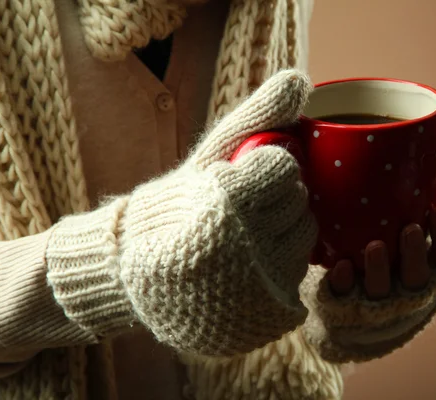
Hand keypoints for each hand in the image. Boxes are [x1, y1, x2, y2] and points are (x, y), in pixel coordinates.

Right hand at [47, 70, 316, 356]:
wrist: (132, 270)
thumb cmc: (174, 204)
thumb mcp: (212, 155)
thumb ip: (258, 116)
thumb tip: (301, 79)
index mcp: (228, 202)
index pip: (285, 171)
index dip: (266, 170)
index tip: (244, 177)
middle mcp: (247, 250)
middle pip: (300, 207)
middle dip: (277, 200)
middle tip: (246, 207)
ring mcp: (256, 291)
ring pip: (303, 244)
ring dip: (283, 234)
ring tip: (247, 237)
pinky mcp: (263, 320)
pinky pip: (297, 283)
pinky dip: (280, 271)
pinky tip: (250, 267)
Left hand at [300, 181, 435, 362]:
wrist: (347, 287)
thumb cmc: (396, 249)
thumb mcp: (422, 226)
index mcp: (430, 273)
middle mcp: (407, 291)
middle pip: (417, 279)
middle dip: (415, 256)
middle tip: (409, 228)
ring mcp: (375, 301)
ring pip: (382, 291)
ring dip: (380, 270)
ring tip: (375, 246)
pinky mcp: (343, 304)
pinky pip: (344, 297)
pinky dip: (344, 282)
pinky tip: (342, 266)